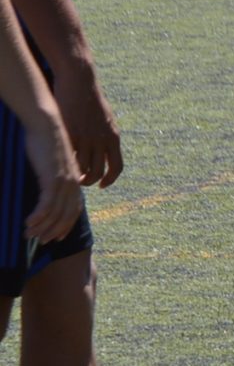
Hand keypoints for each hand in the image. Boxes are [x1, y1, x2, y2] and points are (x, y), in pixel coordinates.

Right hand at [20, 115, 81, 242]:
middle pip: (66, 216)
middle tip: (40, 241)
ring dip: (42, 226)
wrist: (47, 123)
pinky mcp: (53, 178)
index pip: (73, 210)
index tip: (56, 237)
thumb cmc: (45, 142)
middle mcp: (73, 184)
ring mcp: (64, 181)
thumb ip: (50, 179)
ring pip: (56, 212)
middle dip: (53, 231)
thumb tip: (44, 188)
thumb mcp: (51, 164)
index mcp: (74, 181)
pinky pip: (47, 203)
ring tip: (28, 235)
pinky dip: (39, 216)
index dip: (65, 225)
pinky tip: (28, 223)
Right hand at [53, 69, 121, 186]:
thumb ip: (105, 135)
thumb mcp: (105, 119)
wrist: (79, 82)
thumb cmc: (90, 99)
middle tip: (80, 182)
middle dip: (90, 181)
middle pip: (98, 172)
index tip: (102, 186)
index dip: (110, 180)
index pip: (117, 167)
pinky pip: (69, 156)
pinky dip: (66, 163)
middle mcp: (102, 140)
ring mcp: (85, 137)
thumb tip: (103, 151)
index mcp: (114, 137)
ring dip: (76, 175)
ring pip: (82, 168)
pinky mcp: (69, 133)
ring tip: (69, 175)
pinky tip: (62, 163)